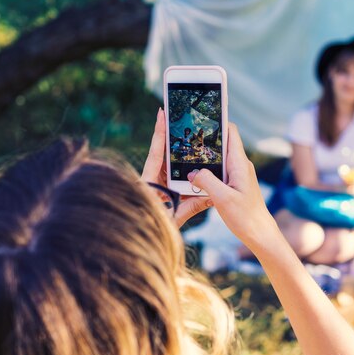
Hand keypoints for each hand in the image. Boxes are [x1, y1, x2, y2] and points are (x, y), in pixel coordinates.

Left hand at [141, 108, 211, 226]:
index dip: (159, 133)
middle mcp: (152, 179)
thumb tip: (211, 197)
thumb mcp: (174, 217)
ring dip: (180, 150)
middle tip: (182, 117)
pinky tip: (196, 161)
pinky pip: (173, 174)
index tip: (162, 113)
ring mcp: (156, 183)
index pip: (156, 152)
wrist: (142, 241)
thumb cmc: (153, 227)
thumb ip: (191, 206)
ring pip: (168, 163)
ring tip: (191, 132)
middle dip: (173, 136)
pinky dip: (183, 168)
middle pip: (163, 153)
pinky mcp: (161, 189)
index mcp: (148, 181)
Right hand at [188, 123, 276, 249]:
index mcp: (239, 164)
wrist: (260, 234)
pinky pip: (218, 172)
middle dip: (206, 138)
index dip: (218, 121)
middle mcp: (240, 166)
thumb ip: (206, 181)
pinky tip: (194, 177)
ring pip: (219, 158)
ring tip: (186, 155)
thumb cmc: (246, 217)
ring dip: (204, 157)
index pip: (231, 132)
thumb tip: (191, 173)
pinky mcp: (234, 185)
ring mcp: (237, 175)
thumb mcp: (222, 198)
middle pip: (222, 143)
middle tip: (187, 135)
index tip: (202, 116)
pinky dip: (207, 171)